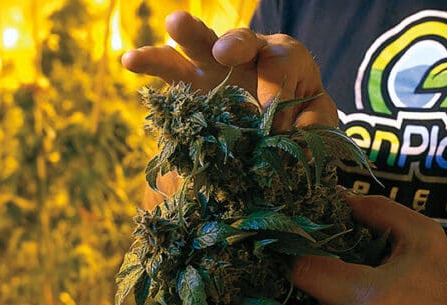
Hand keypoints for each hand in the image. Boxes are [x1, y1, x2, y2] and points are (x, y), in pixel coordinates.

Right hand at [121, 10, 336, 130]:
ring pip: (198, 47)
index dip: (278, 88)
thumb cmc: (300, 121)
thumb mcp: (317, 123)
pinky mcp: (190, 86)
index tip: (277, 123)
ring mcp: (214, 68)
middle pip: (241, 40)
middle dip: (234, 44)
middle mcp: (249, 55)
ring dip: (186, 37)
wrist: (276, 132)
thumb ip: (314, 126)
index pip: (282, 62)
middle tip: (224, 51)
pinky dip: (149, 64)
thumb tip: (293, 136)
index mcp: (286, 60)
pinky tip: (129, 60)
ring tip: (173, 26)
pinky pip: (169, 72)